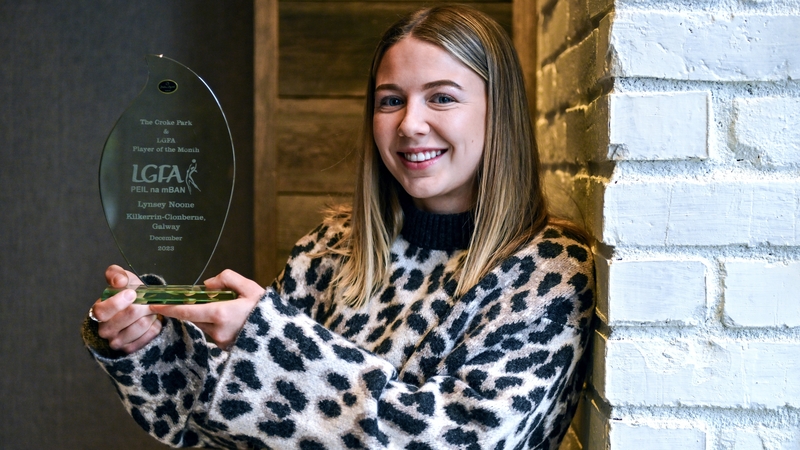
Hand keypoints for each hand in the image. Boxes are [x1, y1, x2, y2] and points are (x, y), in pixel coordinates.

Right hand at [92, 265, 162, 353]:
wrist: (141, 310)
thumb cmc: (129, 293)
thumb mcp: (123, 279)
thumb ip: (116, 275)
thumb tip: (119, 281)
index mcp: (99, 312)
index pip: (101, 312)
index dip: (117, 303)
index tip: (132, 293)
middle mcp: (104, 330)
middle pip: (125, 318)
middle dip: (142, 306)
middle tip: (147, 301)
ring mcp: (116, 342)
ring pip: (141, 325)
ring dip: (150, 315)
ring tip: (149, 311)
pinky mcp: (131, 350)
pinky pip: (149, 336)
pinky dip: (155, 326)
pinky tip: (152, 322)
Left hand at [149, 269, 264, 349]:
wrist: (283, 338)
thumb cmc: (268, 311)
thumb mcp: (251, 288)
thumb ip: (228, 279)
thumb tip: (208, 284)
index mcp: (221, 314)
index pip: (186, 310)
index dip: (168, 308)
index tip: (154, 305)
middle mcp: (217, 330)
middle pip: (193, 317)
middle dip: (190, 307)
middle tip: (192, 298)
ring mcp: (220, 342)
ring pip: (203, 325)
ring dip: (205, 315)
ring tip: (223, 307)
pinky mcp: (225, 348)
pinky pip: (212, 332)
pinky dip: (214, 323)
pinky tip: (230, 318)